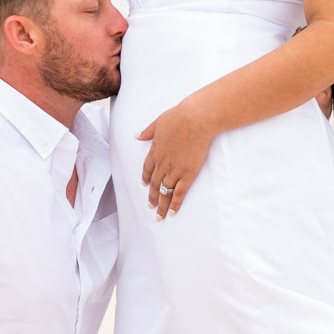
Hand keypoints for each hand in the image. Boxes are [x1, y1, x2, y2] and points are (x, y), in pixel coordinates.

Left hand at [137, 98, 216, 220]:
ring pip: (165, 192)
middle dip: (152, 197)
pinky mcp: (187, 174)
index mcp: (155, 151)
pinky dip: (175, 204)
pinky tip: (171, 213)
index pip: (147, 169)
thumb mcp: (158, 122)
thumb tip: (137, 136)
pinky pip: (179, 193)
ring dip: (161, 205)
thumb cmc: (179, 117)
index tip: (145, 186)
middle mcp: (162, 164)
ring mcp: (174, 170)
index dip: (146, 178)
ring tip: (159, 216)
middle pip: (155, 184)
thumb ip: (147, 132)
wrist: (196, 119)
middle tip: (150, 208)